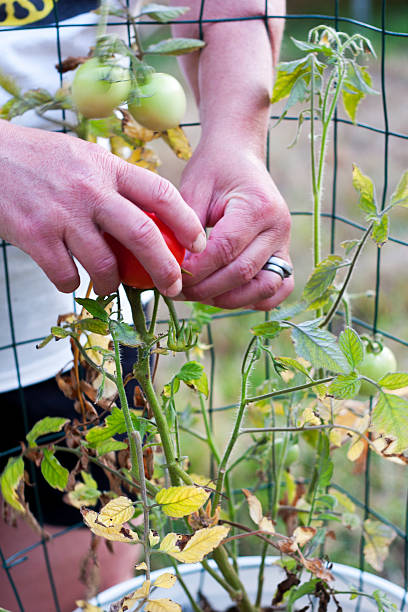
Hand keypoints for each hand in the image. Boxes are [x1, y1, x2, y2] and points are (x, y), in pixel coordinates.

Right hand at [0, 120, 205, 295]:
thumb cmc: (42, 160)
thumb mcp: (85, 158)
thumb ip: (116, 183)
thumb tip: (153, 219)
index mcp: (107, 166)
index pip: (161, 194)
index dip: (187, 223)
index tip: (198, 245)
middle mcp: (89, 189)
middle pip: (142, 236)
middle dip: (165, 268)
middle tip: (173, 287)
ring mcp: (61, 214)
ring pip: (104, 265)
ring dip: (113, 284)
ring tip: (110, 285)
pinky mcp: (34, 236)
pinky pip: (66, 277)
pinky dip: (73, 285)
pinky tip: (70, 277)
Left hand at [177, 138, 293, 309]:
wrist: (238, 155)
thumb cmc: (213, 168)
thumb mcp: (193, 189)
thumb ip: (187, 228)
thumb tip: (173, 267)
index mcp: (258, 206)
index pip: (225, 250)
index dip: (197, 270)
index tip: (172, 277)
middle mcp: (278, 227)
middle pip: (243, 272)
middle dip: (206, 289)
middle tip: (178, 291)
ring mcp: (284, 243)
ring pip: (263, 288)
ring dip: (229, 299)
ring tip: (199, 296)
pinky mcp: (282, 254)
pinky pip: (277, 289)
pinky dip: (253, 299)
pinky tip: (225, 295)